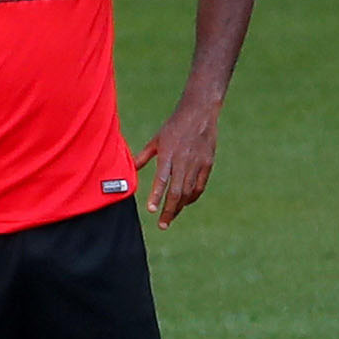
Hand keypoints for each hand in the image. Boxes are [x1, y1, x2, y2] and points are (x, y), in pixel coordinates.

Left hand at [133, 100, 219, 226]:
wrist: (200, 113)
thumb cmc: (174, 126)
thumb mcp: (157, 140)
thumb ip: (144, 156)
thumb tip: (130, 168)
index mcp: (168, 154)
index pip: (162, 180)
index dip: (156, 196)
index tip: (151, 210)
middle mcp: (183, 161)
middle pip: (177, 192)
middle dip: (169, 211)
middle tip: (162, 225)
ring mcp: (197, 164)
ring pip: (189, 192)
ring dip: (179, 207)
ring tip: (170, 217)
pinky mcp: (207, 164)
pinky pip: (200, 186)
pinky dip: (192, 197)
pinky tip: (185, 204)